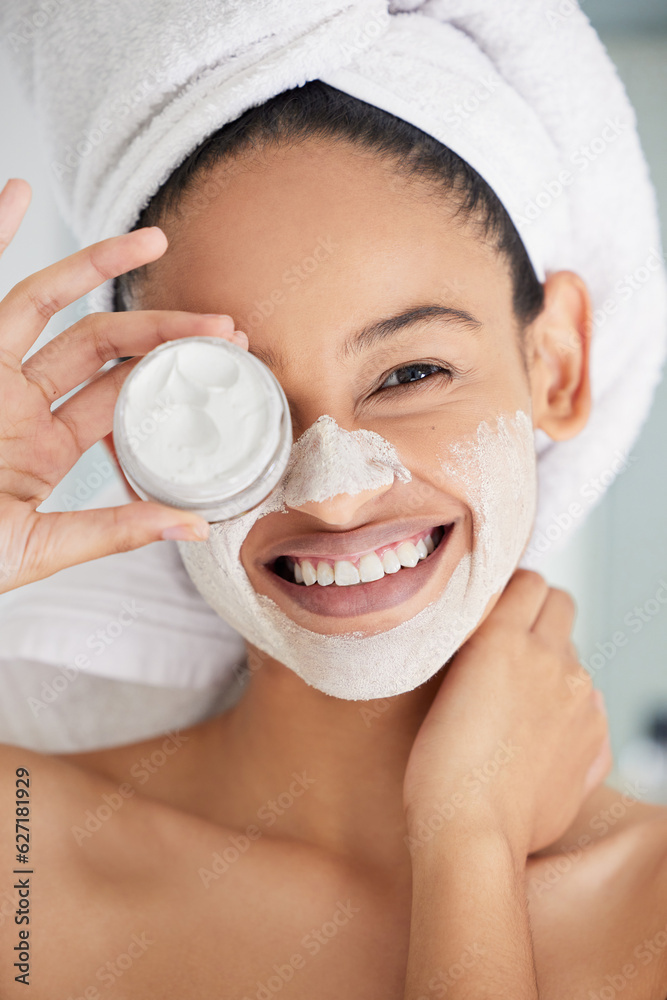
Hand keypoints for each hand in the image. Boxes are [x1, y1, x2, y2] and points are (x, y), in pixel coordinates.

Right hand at [0, 178, 245, 593]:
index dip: (172, 371)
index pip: (122, 394)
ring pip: (44, 304)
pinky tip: (17, 194)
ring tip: (154, 239)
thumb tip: (195, 524)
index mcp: (48, 449)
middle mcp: (20, 405)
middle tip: (220, 323)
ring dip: (96, 266)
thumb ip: (112, 532)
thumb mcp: (40, 548)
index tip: (226, 353)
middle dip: (160, 329)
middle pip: (99, 346)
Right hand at [403, 569, 610, 859]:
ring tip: (519, 705)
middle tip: (514, 643)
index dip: (514, 591)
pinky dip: (570, 710)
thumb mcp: (445, 687)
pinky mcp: (595, 737)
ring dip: (553, 665)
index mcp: (505, 639)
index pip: (529, 580)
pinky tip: (539, 738)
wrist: (473, 831)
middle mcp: (551, 659)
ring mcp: (581, 699)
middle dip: (542, 614)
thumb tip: (503, 636)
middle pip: (561, 603)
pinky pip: (590, 702)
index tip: (499, 606)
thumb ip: (482, 650)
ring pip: (575, 655)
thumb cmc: (440, 767)